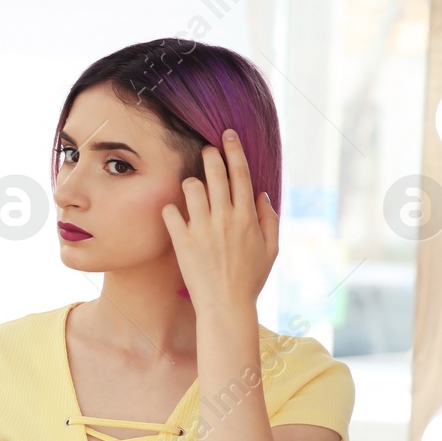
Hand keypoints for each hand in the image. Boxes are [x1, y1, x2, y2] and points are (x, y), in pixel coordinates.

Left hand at [161, 129, 278, 313]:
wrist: (225, 306)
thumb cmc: (249, 279)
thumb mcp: (271, 249)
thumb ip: (269, 219)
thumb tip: (260, 194)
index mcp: (247, 217)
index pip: (241, 174)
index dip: (234, 150)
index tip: (227, 134)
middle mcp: (225, 218)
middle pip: (215, 173)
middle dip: (210, 155)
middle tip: (206, 150)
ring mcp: (202, 228)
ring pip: (191, 187)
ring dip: (191, 183)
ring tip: (192, 189)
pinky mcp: (182, 241)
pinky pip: (171, 212)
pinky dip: (171, 209)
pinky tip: (175, 213)